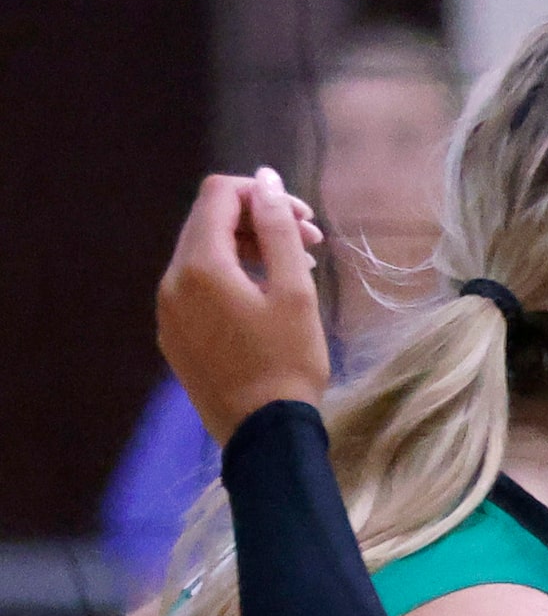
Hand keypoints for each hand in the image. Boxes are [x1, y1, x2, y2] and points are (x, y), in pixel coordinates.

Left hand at [156, 168, 332, 443]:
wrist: (264, 434)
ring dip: (248, 250)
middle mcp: (171, 281)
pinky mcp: (174, 335)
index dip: (263, 194)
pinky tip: (265, 303)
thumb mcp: (295, 291)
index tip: (304, 220)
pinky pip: (197, 288)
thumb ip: (279, 229)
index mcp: (199, 265)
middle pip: (209, 223)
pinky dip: (231, 279)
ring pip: (203, 256)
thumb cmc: (288, 361)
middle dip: (259, 222)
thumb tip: (267, 180)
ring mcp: (167, 310)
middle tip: (311, 244)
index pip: (219, 195)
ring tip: (294, 272)